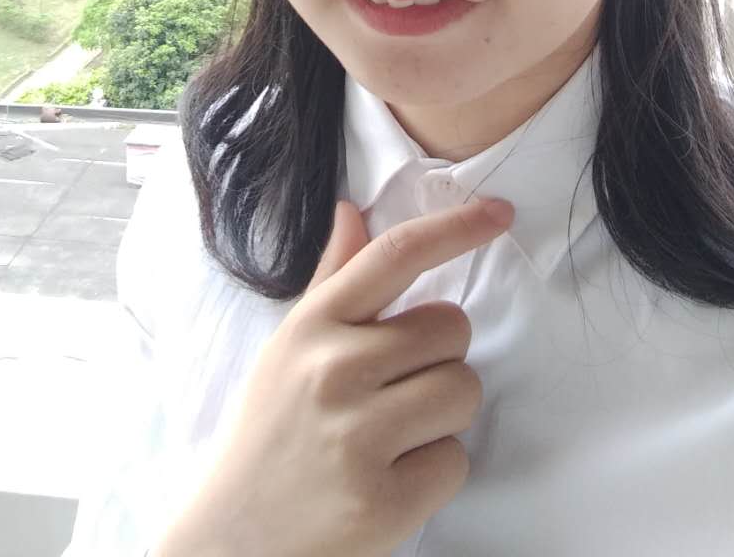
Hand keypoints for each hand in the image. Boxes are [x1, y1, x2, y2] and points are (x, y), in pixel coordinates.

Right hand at [161, 194, 513, 556]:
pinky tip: (391, 477)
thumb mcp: (289, 347)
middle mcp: (335, 370)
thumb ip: (332, 280)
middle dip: (441, 357)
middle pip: (451, 329)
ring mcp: (358, 436)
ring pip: (464, 390)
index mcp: (314, 325)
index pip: (396, 255)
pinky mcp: (382, 500)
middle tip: (398, 388)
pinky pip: (456, 461)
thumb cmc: (271, 431)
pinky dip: (435, 472)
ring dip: (444, 414)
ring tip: (395, 434)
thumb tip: (355, 210)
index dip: (456, 228)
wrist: (234, 536)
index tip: (499, 213)